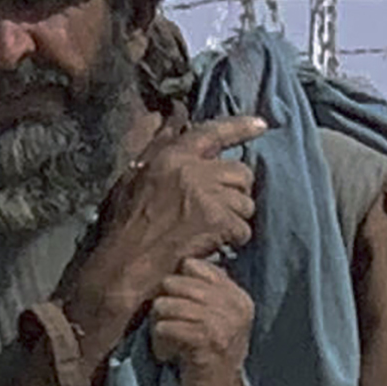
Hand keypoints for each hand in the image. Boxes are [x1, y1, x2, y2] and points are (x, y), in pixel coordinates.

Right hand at [68, 114, 262, 333]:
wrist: (125, 267)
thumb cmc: (125, 228)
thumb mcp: (134, 178)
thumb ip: (159, 147)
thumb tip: (176, 118)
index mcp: (169, 157)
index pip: (211, 132)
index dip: (239, 127)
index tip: (261, 125)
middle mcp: (190, 170)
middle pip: (240, 172)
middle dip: (236, 193)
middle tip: (219, 211)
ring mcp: (204, 195)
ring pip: (245, 202)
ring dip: (234, 219)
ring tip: (211, 231)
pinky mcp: (215, 221)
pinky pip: (242, 228)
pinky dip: (232, 241)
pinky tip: (214, 246)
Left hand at [139, 255, 254, 385]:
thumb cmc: (210, 356)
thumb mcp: (217, 319)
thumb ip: (206, 290)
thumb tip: (183, 262)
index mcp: (237, 296)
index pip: (193, 266)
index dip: (177, 286)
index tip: (183, 313)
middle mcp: (234, 305)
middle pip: (173, 283)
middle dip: (164, 308)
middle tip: (172, 330)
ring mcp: (222, 322)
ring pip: (164, 305)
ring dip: (159, 328)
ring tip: (171, 344)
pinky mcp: (206, 340)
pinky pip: (165, 327)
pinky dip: (160, 343)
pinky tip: (171, 355)